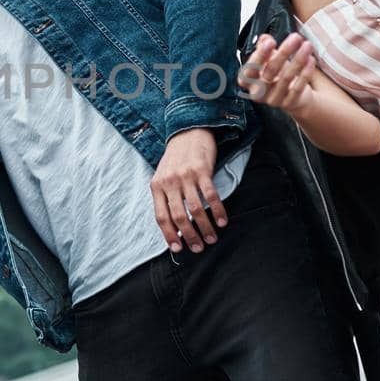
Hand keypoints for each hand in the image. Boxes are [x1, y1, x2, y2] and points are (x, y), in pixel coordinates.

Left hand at [150, 128, 226, 254]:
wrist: (187, 131)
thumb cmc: (175, 159)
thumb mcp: (163, 177)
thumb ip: (165, 198)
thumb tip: (173, 227)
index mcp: (156, 186)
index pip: (161, 217)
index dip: (169, 235)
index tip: (178, 249)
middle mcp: (169, 182)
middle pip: (178, 216)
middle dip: (189, 236)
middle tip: (199, 248)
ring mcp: (186, 176)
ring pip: (195, 209)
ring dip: (205, 227)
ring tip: (212, 238)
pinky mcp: (202, 170)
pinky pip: (211, 195)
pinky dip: (217, 211)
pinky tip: (222, 221)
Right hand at [239, 33, 317, 116]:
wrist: (292, 96)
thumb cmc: (277, 75)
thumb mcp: (268, 59)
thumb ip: (264, 47)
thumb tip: (264, 38)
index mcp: (248, 81)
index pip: (250, 69)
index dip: (260, 55)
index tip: (270, 41)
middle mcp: (258, 92)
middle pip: (270, 71)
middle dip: (284, 52)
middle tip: (295, 38)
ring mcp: (273, 99)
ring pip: (286, 78)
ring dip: (298, 59)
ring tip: (307, 45)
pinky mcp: (288, 103)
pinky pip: (298, 88)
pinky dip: (305, 73)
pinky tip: (311, 60)